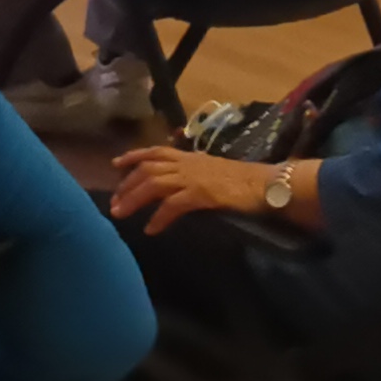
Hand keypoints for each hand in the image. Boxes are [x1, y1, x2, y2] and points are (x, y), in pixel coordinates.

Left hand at [109, 147, 271, 232]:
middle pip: (147, 168)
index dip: (134, 156)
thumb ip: (194, 175)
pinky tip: (151, 229)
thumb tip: (179, 187)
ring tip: (120, 214)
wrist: (266, 184)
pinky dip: (159, 217)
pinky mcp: (201, 193)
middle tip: (113, 202)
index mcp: (190, 157)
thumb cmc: (244, 182)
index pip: (155, 151)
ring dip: (133, 198)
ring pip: (154, 183)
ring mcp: (193, 177)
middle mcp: (188, 163)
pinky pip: (173, 205)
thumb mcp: (213, 172)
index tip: (115, 164)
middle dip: (127, 184)